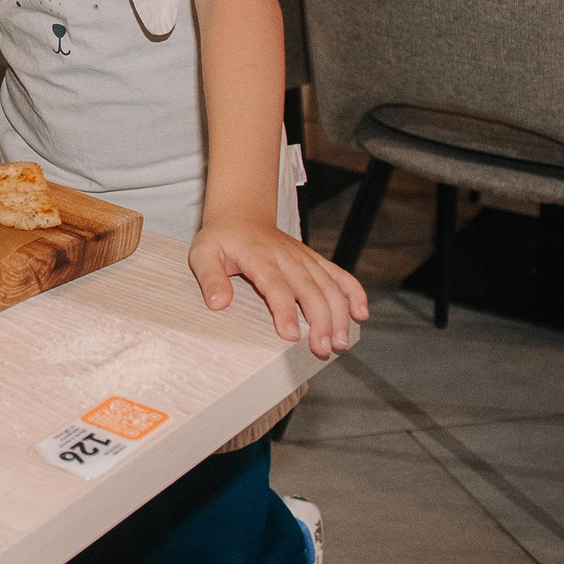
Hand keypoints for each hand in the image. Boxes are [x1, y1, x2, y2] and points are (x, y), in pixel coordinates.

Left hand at [188, 218, 367, 361]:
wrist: (242, 214)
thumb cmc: (222, 238)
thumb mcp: (203, 254)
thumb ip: (210, 278)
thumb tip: (218, 304)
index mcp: (260, 257)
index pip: (276, 286)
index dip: (285, 311)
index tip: (291, 335)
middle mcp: (287, 257)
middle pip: (310, 289)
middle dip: (320, 320)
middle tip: (323, 349)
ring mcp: (304, 258)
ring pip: (329, 285)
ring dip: (339, 314)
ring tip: (341, 342)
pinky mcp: (314, 261)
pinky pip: (339, 275)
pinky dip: (354, 292)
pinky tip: (360, 314)